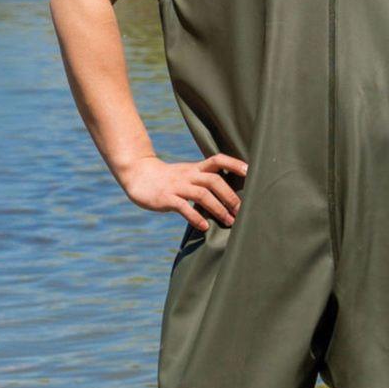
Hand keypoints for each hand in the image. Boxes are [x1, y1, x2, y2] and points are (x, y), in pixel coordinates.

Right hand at [119, 152, 246, 230]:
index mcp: (195, 168)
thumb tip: (229, 196)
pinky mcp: (166, 198)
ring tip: (229, 221)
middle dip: (230, 196)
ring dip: (218, 209)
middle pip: (214, 180)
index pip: (217, 160)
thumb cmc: (168, 179)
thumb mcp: (187, 174)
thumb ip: (204, 181)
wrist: (138, 175)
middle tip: (242, 211)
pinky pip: (183, 207)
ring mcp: (177, 186)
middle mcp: (188, 175)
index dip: (234, 163)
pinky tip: (204, 227)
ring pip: (202, 194)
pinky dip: (195, 217)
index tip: (250, 171)